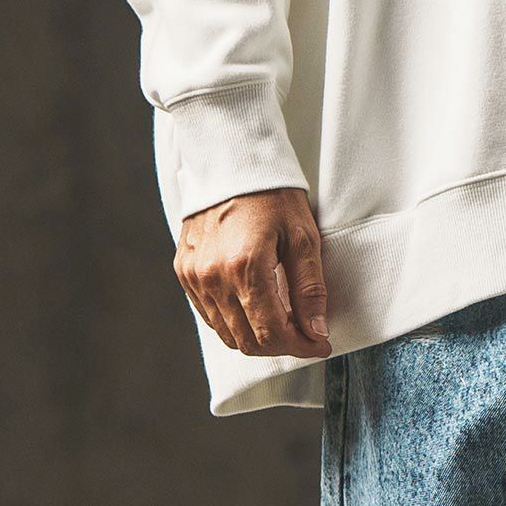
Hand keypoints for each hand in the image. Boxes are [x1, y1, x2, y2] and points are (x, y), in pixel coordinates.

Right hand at [174, 185, 332, 357]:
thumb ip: (310, 287)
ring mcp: (194, 276)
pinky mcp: (184, 271)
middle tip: (306, 335)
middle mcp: (213, 278)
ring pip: (226, 333)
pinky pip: (208, 314)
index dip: (300, 346)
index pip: (271, 333)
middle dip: (280, 346)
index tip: (321, 344)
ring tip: (284, 323)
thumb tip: (317, 332)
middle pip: (247, 341)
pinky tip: (254, 308)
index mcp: (246, 267)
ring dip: (256, 337)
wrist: (233, 160)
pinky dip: (233, 321)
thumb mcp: (303, 235)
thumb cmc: (273, 193)